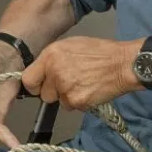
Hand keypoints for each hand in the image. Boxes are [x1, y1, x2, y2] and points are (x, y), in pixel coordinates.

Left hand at [21, 36, 141, 109]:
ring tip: (84, 84)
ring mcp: (65, 88)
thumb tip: (41, 71)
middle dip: (54, 92)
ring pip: (59, 102)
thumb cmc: (100, 52)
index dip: (34, 85)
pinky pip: (72, 107)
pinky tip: (90, 90)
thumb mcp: (71, 45)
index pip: (28, 79)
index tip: (40, 86)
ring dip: (68, 97)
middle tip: (71, 83)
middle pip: (44, 95)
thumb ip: (52, 59)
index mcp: (51, 56)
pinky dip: (80, 102)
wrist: (123, 64)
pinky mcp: (77, 101)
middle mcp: (55, 72)